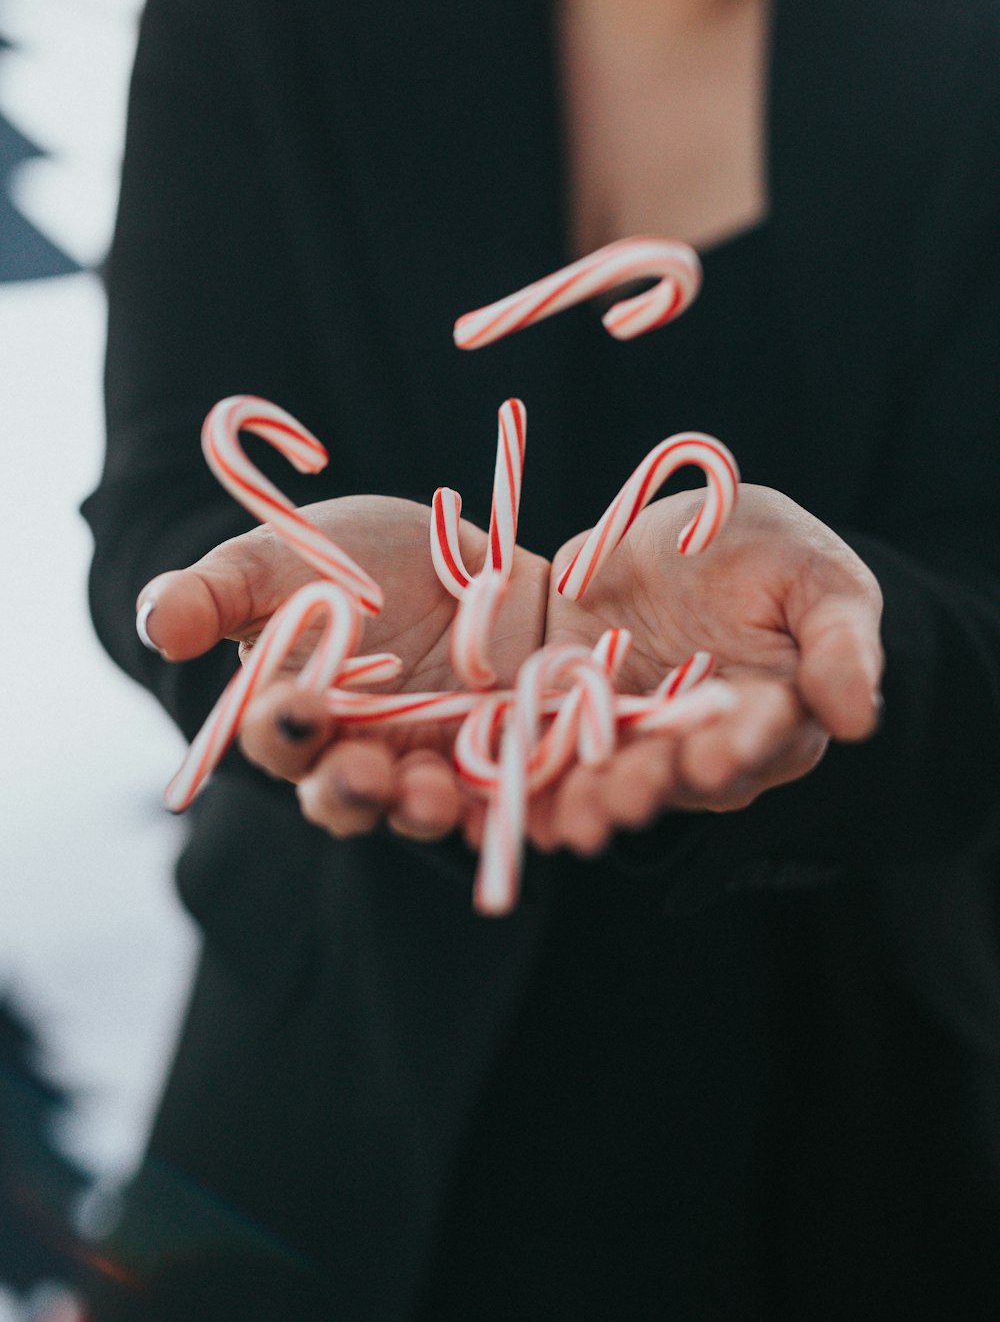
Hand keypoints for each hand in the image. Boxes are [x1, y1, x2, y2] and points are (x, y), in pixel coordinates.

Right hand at [138, 496, 547, 840]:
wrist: (477, 557)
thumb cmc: (366, 556)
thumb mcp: (289, 555)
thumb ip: (218, 591)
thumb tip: (155, 622)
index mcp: (301, 710)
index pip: (278, 736)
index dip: (281, 728)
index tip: (296, 706)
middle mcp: (363, 752)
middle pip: (344, 795)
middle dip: (348, 791)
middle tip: (361, 774)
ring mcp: (434, 763)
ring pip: (421, 806)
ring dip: (425, 808)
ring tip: (435, 795)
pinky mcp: (505, 761)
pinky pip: (509, 797)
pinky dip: (521, 808)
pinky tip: (539, 810)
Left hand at [532, 485, 883, 853]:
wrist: (676, 537)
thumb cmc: (764, 549)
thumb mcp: (813, 573)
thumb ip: (839, 641)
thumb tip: (858, 718)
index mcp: (775, 709)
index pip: (762, 733)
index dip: (738, 746)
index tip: (715, 757)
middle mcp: (708, 740)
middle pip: (680, 770)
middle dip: (650, 786)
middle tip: (623, 800)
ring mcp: (642, 737)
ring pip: (617, 774)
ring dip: (591, 800)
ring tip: (568, 820)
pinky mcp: (580, 721)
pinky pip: (558, 754)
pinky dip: (536, 780)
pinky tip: (516, 806)